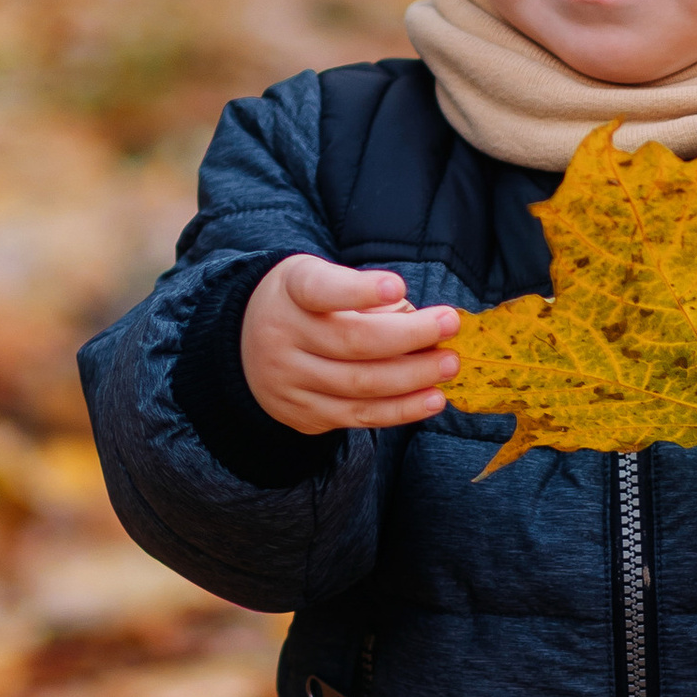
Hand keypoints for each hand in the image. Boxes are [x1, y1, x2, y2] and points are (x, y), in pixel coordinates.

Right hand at [239, 254, 460, 435]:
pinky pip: (359, 417)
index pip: (320, 290)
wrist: (247, 345)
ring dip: (414, 377)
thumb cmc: (305, 305)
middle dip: (410, 336)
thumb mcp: (321, 280)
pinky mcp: (303, 414)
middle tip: (450, 326)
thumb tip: (427, 326)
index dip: (359, 291)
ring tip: (449, 365)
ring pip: (360, 385)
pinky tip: (433, 399)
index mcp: (291, 292)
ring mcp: (289, 380)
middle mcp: (282, 336)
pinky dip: (402, 410)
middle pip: (353, 342)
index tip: (398, 287)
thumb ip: (365, 296)